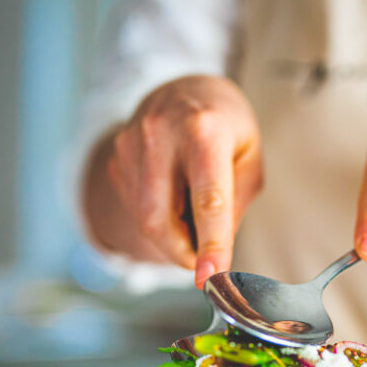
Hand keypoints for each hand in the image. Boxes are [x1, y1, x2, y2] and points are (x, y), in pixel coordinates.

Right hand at [105, 76, 261, 285]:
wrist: (188, 91)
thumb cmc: (227, 128)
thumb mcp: (249, 160)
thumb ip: (235, 206)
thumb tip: (214, 255)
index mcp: (204, 131)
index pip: (208, 200)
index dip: (210, 243)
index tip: (210, 276)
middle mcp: (161, 133)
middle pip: (161, 219)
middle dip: (182, 254)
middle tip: (204, 263)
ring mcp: (131, 143)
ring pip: (145, 219)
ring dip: (171, 238)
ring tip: (193, 221)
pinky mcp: (117, 156)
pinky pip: (135, 206)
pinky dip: (158, 218)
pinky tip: (174, 198)